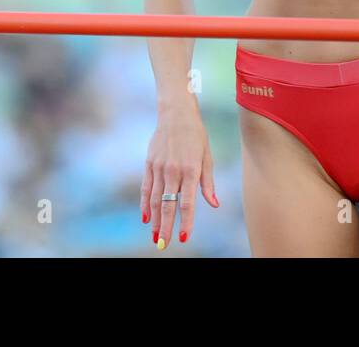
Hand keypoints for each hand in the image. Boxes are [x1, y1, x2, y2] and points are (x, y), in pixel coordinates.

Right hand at [141, 107, 217, 249]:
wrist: (176, 113)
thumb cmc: (196, 135)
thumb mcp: (207, 156)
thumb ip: (208, 183)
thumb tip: (214, 204)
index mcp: (190, 170)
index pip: (187, 203)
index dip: (185, 222)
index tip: (184, 238)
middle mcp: (173, 170)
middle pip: (168, 204)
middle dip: (166, 227)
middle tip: (163, 245)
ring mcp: (159, 167)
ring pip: (154, 199)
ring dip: (154, 220)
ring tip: (154, 236)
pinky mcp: (149, 163)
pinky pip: (146, 188)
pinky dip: (144, 203)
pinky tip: (146, 218)